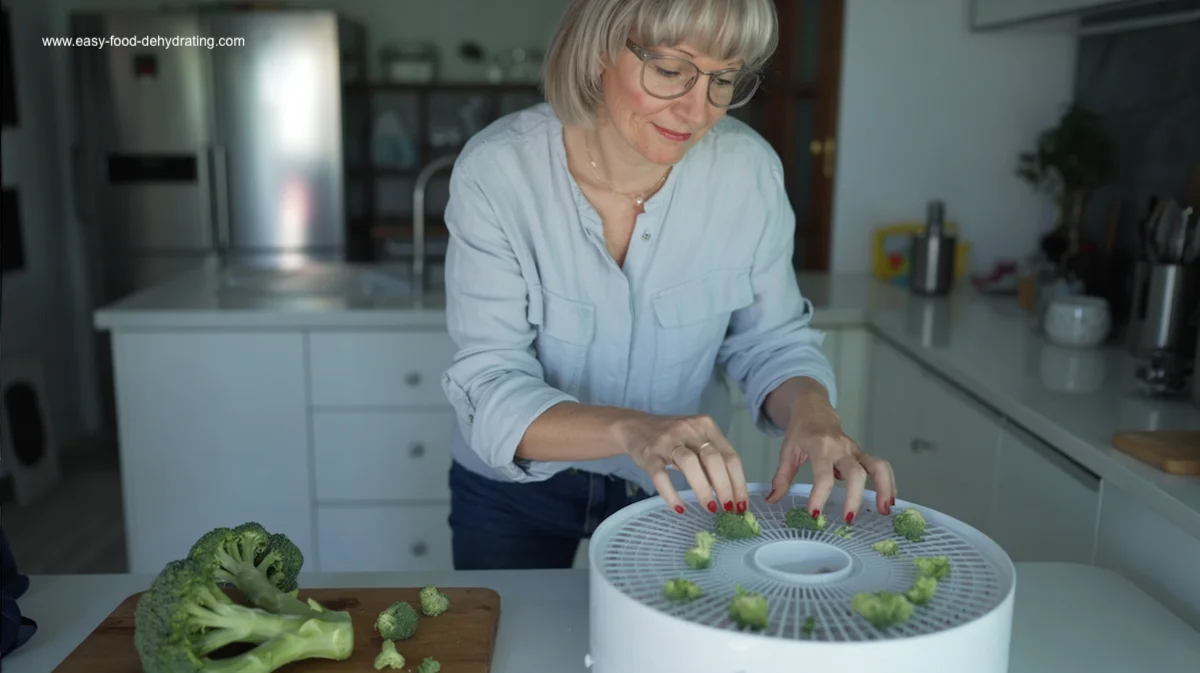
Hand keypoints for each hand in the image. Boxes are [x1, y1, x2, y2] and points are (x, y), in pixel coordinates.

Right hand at [617, 412, 748, 514]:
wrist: (635, 427)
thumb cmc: (672, 438)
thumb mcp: (695, 440)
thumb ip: (711, 459)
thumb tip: (730, 493)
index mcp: (706, 426)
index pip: (730, 455)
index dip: (738, 482)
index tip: (741, 504)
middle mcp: (689, 430)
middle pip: (714, 459)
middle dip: (724, 487)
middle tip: (729, 509)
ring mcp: (668, 440)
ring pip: (690, 464)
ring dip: (704, 489)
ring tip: (711, 509)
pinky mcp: (650, 453)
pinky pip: (661, 475)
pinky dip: (671, 494)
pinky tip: (680, 508)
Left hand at [765, 406, 896, 522]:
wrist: (814, 410)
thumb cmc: (801, 432)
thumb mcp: (787, 451)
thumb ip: (781, 478)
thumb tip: (772, 501)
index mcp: (820, 446)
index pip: (822, 475)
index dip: (819, 496)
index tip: (814, 514)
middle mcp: (841, 448)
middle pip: (855, 472)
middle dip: (854, 497)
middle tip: (848, 519)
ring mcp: (855, 450)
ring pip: (877, 466)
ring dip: (883, 488)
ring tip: (883, 510)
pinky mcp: (862, 454)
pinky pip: (880, 466)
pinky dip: (888, 483)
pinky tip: (888, 500)